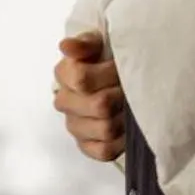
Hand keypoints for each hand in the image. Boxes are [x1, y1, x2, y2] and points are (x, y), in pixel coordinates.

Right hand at [54, 32, 124, 161]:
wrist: (115, 81)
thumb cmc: (107, 60)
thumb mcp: (99, 44)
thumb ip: (85, 43)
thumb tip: (66, 46)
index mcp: (64, 74)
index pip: (82, 79)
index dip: (108, 74)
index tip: (119, 68)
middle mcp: (64, 102)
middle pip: (99, 106)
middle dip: (121, 95)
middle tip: (130, 88)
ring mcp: (74, 126)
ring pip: (105, 129)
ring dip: (125, 117)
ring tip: (131, 106)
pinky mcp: (86, 146)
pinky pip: (104, 151)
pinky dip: (120, 141)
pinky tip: (126, 128)